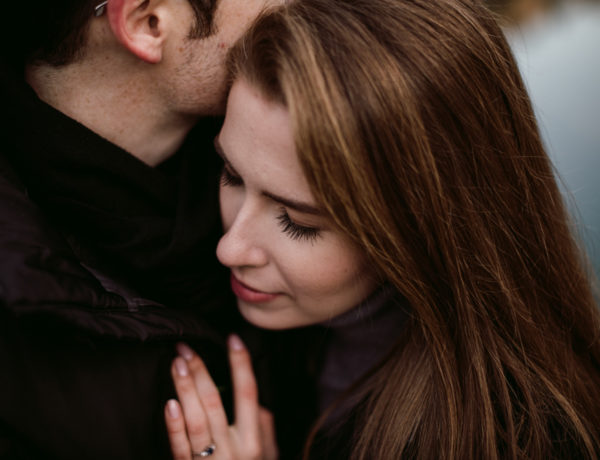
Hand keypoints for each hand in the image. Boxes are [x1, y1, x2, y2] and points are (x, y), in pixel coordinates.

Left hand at [165, 335, 277, 459]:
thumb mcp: (269, 458)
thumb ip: (265, 429)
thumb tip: (257, 402)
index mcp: (254, 442)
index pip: (248, 394)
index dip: (241, 365)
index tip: (233, 339)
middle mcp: (234, 450)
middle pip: (216, 402)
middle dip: (201, 371)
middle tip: (187, 348)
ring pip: (197, 420)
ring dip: (185, 390)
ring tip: (176, 364)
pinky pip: (180, 449)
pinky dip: (174, 426)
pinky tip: (169, 404)